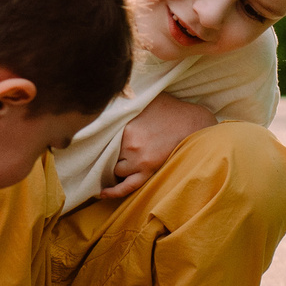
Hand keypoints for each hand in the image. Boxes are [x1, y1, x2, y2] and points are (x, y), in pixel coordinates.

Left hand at [98, 93, 219, 199]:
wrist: (194, 123)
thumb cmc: (171, 108)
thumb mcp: (147, 97)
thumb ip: (128, 97)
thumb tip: (113, 91)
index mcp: (124, 125)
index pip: (101, 137)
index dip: (97, 140)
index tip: (91, 142)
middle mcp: (128, 144)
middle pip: (106, 154)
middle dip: (105, 153)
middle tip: (103, 153)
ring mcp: (138, 160)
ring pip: (115, 169)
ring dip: (112, 167)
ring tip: (111, 165)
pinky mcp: (148, 170)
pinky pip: (127, 186)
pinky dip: (113, 192)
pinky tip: (102, 194)